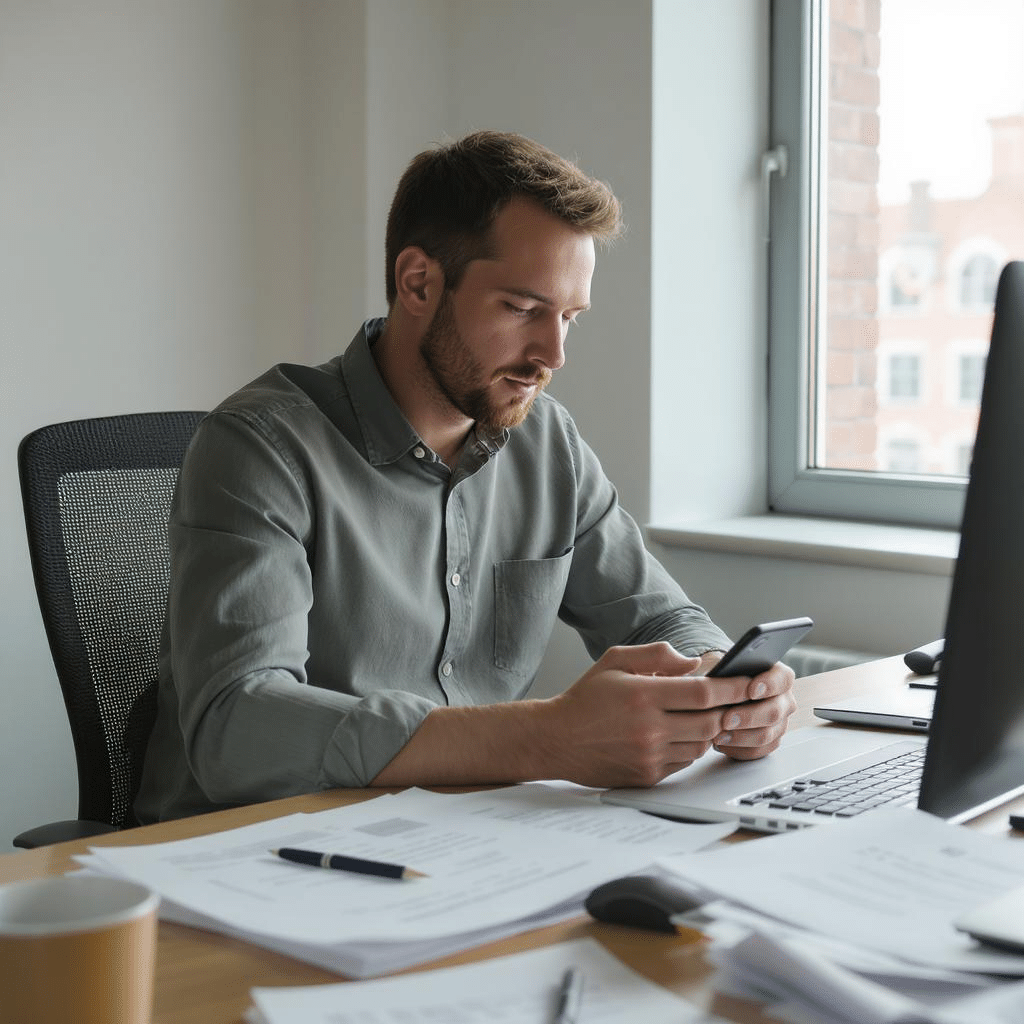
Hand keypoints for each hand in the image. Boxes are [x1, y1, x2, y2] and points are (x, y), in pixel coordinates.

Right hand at [542, 642, 795, 787]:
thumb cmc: (586, 697)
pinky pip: (685, 761)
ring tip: (708, 715)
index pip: (703, 692)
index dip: (732, 686)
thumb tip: (694, 663)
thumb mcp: (615, 661)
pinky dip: (691, 746)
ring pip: (702, 744)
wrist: (557, 740)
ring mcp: (649, 755)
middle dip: (729, 710)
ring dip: (711, 729)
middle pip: (711, 721)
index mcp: (643, 695)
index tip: (749, 681)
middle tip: (738, 700)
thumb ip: (657, 656)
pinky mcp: (648, 775)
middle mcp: (649, 728)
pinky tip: (683, 733)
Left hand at [704, 654, 796, 760]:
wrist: (720, 694)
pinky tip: (721, 744)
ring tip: (718, 736)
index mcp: (778, 676)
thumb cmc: (722, 676)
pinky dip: (738, 749)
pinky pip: (758, 752)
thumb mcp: (718, 662)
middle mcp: (783, 700)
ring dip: (740, 737)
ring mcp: (779, 723)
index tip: (751, 690)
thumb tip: (697, 664)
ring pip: (765, 736)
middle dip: (748, 717)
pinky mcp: (769, 742)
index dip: (769, 685)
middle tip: (726, 720)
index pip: (782, 679)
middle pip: (774, 712)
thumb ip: (715, 662)